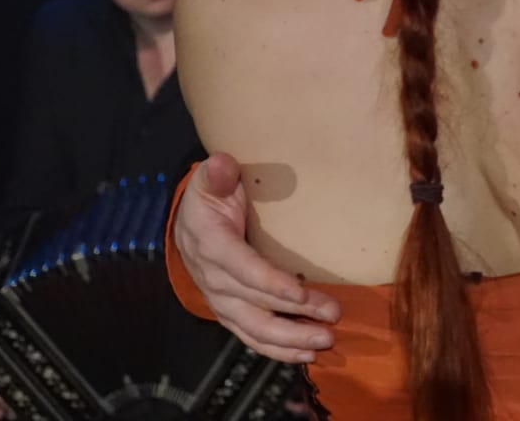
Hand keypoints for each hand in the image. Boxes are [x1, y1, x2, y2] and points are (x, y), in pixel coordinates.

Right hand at [174, 152, 339, 362]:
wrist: (188, 224)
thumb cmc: (209, 199)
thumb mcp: (208, 181)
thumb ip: (216, 176)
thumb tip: (221, 164)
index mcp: (211, 245)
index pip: (242, 268)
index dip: (270, 283)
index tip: (301, 291)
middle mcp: (214, 279)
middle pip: (254, 304)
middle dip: (294, 315)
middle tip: (332, 317)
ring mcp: (221, 300)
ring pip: (254, 328)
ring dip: (290, 339)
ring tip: (324, 341)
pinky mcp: (230, 312)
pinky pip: (252, 337)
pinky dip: (278, 350)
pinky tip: (306, 355)